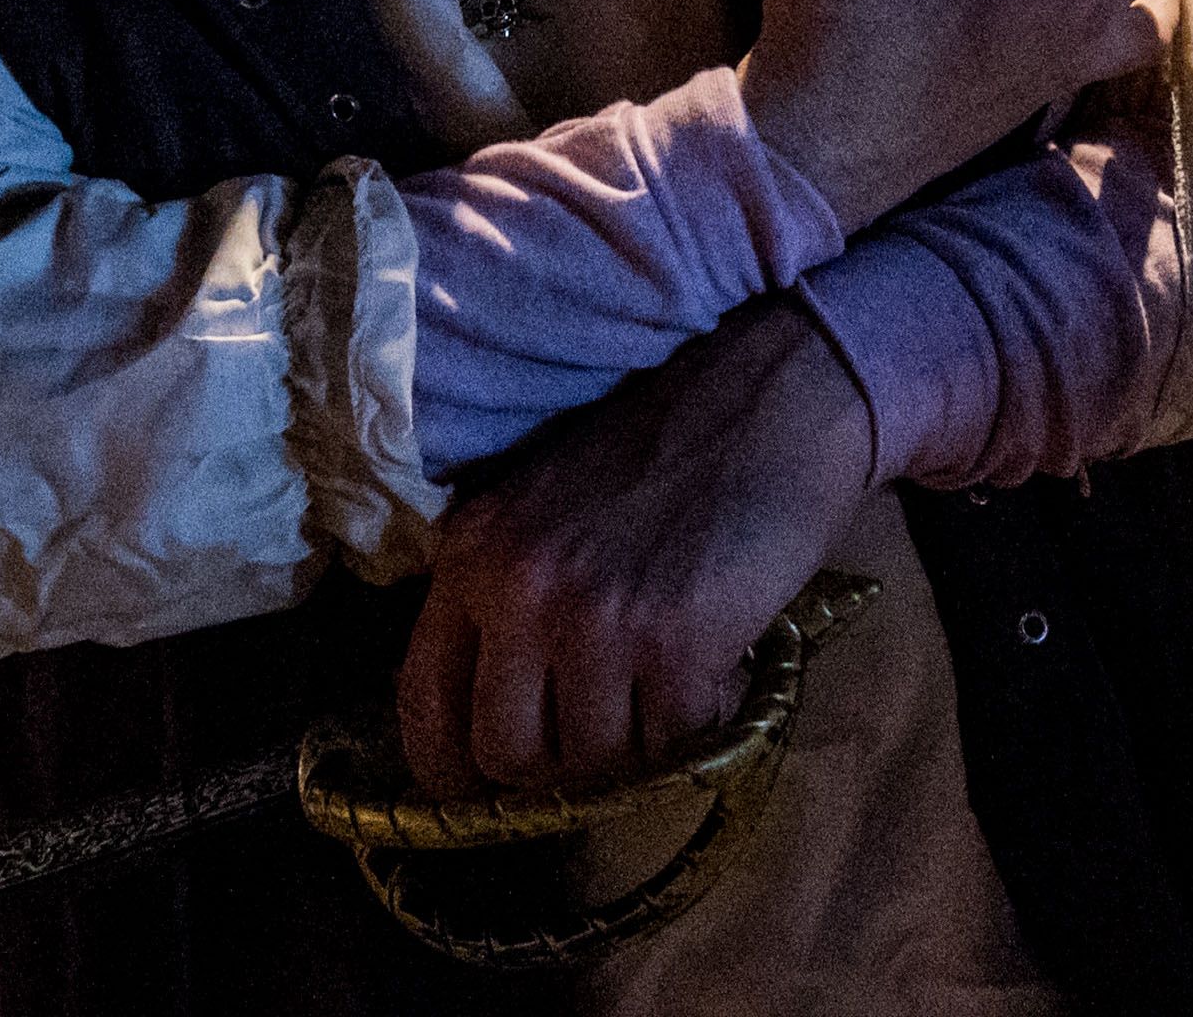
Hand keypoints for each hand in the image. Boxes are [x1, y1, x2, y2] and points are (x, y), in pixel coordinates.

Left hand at [398, 302, 872, 798]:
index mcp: (471, 555)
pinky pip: (674, 745)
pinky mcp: (674, 643)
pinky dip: (704, 721)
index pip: (423, 701)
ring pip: (594, 765)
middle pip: (507, 755)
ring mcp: (593, 620)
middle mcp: (517, 590)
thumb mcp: (543, 512)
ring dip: (642, 743)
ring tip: (674, 678)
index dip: (451, 770)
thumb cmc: (662, 457)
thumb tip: (495, 730)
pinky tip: (721, 663)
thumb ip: (506, 601)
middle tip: (612, 727)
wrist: (770, 400)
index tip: (487, 792)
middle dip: (562, 765)